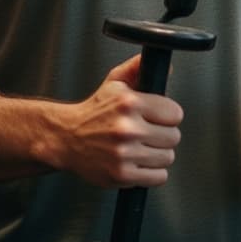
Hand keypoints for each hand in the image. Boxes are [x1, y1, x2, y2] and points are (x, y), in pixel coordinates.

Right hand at [63, 55, 182, 188]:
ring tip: (141, 148)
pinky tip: (138, 162)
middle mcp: (127, 128)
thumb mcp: (114, 83)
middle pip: (173, 137)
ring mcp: (124, 153)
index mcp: (129, 103)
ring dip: (157, 154)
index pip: (175, 113)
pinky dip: (151, 172)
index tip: (158, 118)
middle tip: (148, 133)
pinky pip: (158, 177)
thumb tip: (163, 64)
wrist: (66, 138)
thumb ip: (137, 69)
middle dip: (163, 135)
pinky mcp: (122, 175)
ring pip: (167, 157)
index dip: (168, 116)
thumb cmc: (93, 112)